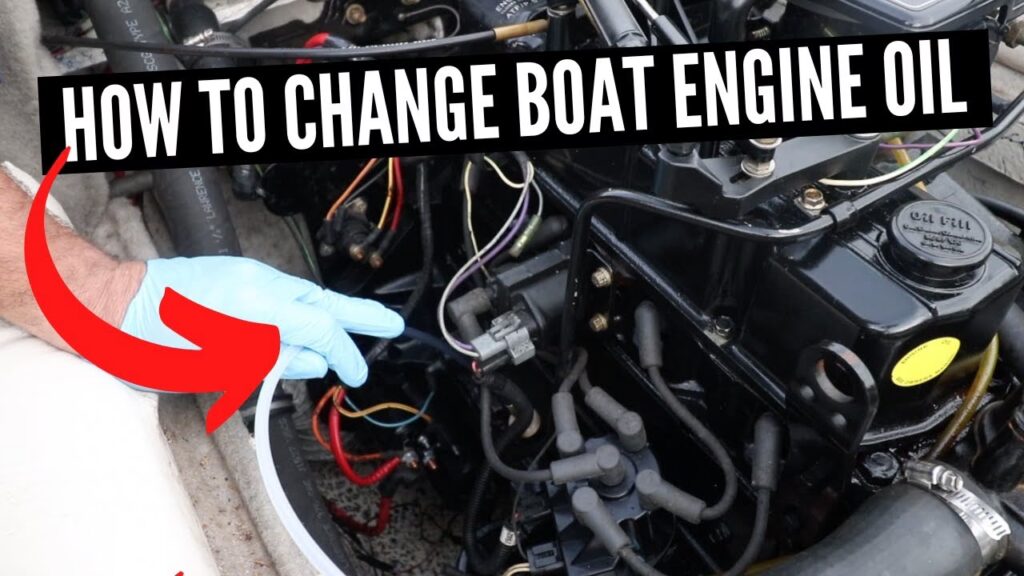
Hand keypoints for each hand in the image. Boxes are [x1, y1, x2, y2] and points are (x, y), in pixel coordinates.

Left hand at [120, 256, 403, 383]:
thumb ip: (270, 362)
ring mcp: (246, 276)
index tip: (357, 373)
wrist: (112, 307)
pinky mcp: (236, 278)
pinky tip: (305, 332)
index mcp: (252, 302)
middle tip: (391, 325)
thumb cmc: (150, 340)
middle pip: (321, 301)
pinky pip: (281, 297)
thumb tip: (310, 363)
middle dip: (360, 317)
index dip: (344, 351)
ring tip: (359, 328)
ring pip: (302, 297)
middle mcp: (255, 282)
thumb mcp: (214, 365)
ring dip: (329, 318)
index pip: (318, 326)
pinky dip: (299, 314)